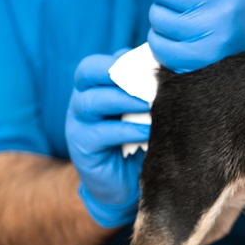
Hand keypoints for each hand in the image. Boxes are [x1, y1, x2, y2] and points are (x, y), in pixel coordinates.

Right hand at [65, 51, 150, 227]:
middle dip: (118, 73)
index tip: (151, 67)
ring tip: (150, 104)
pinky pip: (99, 133)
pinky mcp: (82, 147)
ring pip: (91, 101)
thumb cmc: (139, 141)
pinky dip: (126, 130)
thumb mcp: (142, 113)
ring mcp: (77, 123)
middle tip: (149, 81)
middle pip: (87, 73)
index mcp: (95, 88)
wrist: (126, 184)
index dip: (120, 60)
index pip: (97, 64)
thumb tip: (167, 68)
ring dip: (124, 99)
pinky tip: (147, 131)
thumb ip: (146, 91)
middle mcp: (82, 101)